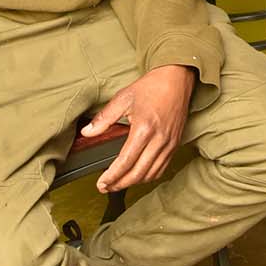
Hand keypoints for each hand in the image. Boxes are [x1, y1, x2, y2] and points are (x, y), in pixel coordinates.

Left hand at [81, 65, 194, 191]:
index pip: (125, 162)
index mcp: (144, 129)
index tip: (102, 183)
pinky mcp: (175, 144)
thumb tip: (88, 132)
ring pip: (151, 174)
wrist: (176, 79)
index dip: (112, 176)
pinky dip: (149, 176)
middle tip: (106, 187)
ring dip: (134, 182)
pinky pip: (162, 168)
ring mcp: (169, 143)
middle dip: (120, 184)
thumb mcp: (123, 98)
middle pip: (138, 173)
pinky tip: (138, 175)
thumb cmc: (151, 87)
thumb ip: (104, 118)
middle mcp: (159, 140)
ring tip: (119, 183)